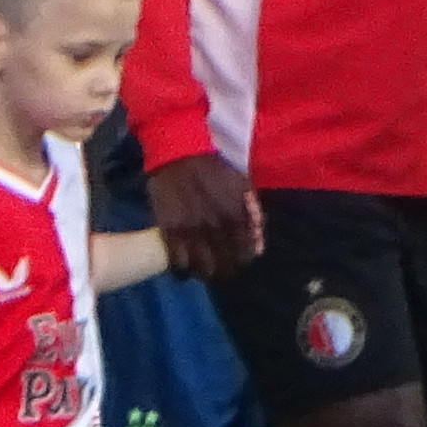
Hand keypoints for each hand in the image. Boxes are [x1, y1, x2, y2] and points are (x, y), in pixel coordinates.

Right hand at [147, 152, 264, 282]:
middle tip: (218, 267)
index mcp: (236, 217)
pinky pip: (177, 262)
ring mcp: (191, 231)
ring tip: (201, 269)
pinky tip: (183, 268)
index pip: (245, 255)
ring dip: (203, 273)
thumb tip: (257, 248)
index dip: (241, 260)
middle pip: (223, 266)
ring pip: (200, 269)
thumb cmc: (214, 169)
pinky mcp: (169, 230)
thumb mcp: (243, 187)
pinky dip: (181, 271)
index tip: (236, 259)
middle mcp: (215, 227)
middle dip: (223, 270)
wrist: (180, 153)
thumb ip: (253, 217)